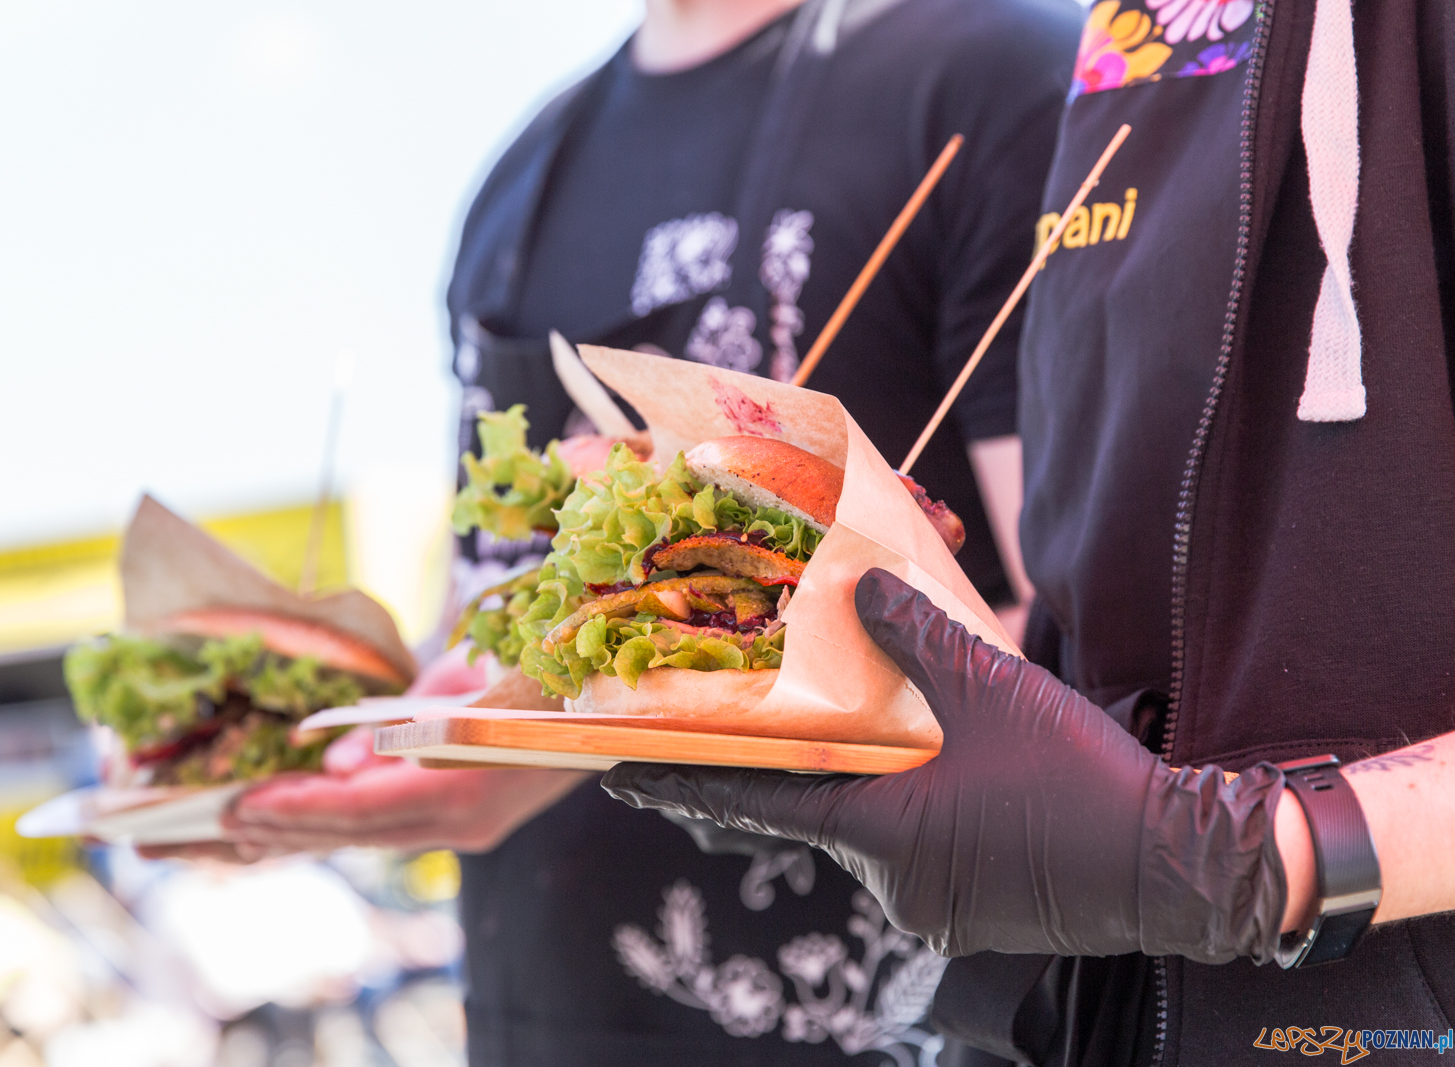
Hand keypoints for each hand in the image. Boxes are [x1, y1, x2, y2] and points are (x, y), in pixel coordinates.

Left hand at [223, 646, 585, 853]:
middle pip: (354, 833)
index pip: (367, 809)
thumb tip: (334, 758)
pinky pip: (380, 829)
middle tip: (204, 822)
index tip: (238, 804)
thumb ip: (401, 721)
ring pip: (362, 838)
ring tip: (223, 834)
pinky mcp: (460, 823)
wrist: (613, 706)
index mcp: (470, 789)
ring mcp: (465, 830)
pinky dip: (327, 827)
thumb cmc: (546, 675)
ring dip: (294, 834)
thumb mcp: (472, 681)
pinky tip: (281, 829)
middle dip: (278, 828)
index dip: (299, 809)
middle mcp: (463, 824)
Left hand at [603, 569, 1289, 961]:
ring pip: (873, 830)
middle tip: (778, 723)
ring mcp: (932, 909)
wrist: (1183, 866)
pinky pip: (917, 855)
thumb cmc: (1078, 778)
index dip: (682, 783)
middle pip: (820, 811)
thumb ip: (914, 634)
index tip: (617, 773)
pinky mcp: (969, 917)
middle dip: (805, 767)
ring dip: (874, 786)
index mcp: (880, 830)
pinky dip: (916, 812)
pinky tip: (952, 778)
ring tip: (902, 741)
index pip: (754, 803)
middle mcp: (892, 882)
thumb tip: (855, 586)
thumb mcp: (991, 687)